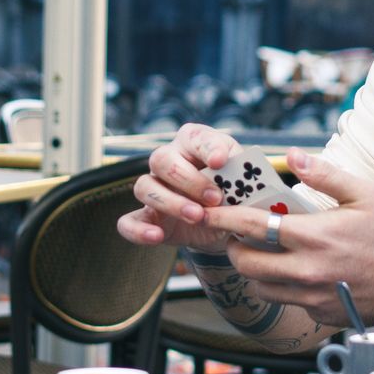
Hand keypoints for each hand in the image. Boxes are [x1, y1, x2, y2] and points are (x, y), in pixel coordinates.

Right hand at [117, 122, 238, 254]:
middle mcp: (168, 160)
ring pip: (144, 186)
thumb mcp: (244, 180)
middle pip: (161, 159)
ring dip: (171, 203)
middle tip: (215, 199)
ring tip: (198, 217)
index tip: (220, 161)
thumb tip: (238, 176)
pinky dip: (138, 230)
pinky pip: (128, 221)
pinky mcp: (147, 217)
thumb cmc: (233, 192)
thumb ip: (242, 175)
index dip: (207, 148)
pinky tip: (156, 236)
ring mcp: (153, 188)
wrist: (224, 225)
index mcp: (193, 143)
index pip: (195, 138)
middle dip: (189, 180)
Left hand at [202, 150, 373, 326]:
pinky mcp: (321, 315)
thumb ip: (324, 174)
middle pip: (245, 263)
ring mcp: (313, 297)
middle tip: (240, 236)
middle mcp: (308, 271)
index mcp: (314, 236)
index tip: (208, 212)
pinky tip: (295, 271)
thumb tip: (293, 156)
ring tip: (265, 253)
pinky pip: (285, 302)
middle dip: (234, 248)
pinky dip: (280, 287)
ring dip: (255, 270)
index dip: (223, 219)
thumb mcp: (364, 193)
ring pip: (260, 287)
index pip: (252, 227)